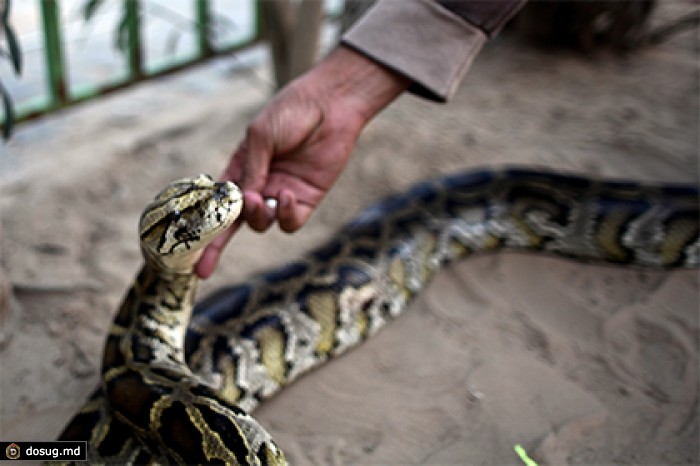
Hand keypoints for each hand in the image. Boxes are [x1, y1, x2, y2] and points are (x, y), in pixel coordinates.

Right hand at [196, 46, 408, 278]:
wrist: (330, 105)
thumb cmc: (291, 112)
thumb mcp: (261, 137)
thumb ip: (251, 170)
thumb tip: (242, 202)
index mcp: (241, 167)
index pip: (219, 202)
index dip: (206, 228)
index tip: (193, 257)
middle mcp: (259, 184)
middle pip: (238, 220)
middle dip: (226, 232)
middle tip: (240, 207)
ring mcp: (282, 194)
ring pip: (262, 224)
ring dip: (257, 216)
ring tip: (259, 198)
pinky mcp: (307, 200)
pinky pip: (291, 222)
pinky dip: (285, 215)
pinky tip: (286, 196)